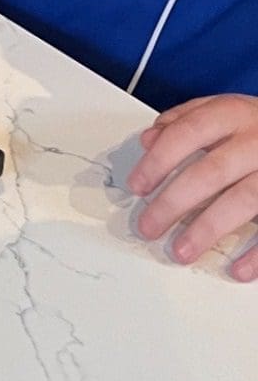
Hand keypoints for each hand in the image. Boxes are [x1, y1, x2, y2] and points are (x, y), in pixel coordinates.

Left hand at [127, 93, 257, 279]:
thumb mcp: (227, 110)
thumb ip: (187, 119)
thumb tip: (149, 139)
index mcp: (235, 114)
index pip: (189, 133)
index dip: (160, 160)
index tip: (138, 186)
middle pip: (211, 172)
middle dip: (174, 202)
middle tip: (148, 225)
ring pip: (243, 200)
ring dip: (208, 228)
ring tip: (180, 251)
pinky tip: (238, 269)